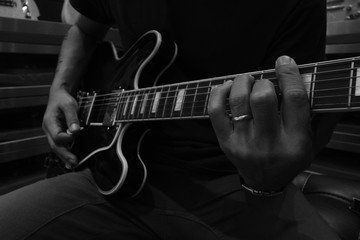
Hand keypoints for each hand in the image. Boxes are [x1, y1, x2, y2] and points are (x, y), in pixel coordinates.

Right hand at [42, 88, 79, 167]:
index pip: (57, 136)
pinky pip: (60, 145)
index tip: (77, 132)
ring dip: (64, 156)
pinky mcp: (57, 133)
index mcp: (49, 122)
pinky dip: (65, 152)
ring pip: (57, 147)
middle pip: (55, 145)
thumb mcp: (69, 105)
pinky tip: (70, 160)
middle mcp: (49, 129)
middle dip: (64, 155)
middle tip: (74, 163)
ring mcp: (52, 132)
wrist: (59, 95)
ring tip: (72, 165)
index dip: (68, 137)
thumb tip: (75, 131)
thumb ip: (72, 117)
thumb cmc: (63, 99)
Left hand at [208, 56, 311, 190]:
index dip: (289, 74)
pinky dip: (219, 93)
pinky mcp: (226, 143)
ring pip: (238, 101)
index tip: (284, 61)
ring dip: (242, 82)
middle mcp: (269, 144)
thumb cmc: (290, 160)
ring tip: (247, 80)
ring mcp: (244, 144)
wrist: (265, 183)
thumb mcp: (314, 143)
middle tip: (263, 82)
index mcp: (295, 142)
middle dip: (263, 81)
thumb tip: (323, 87)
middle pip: (262, 98)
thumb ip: (323, 118)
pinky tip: (227, 87)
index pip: (294, 99)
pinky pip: (215, 112)